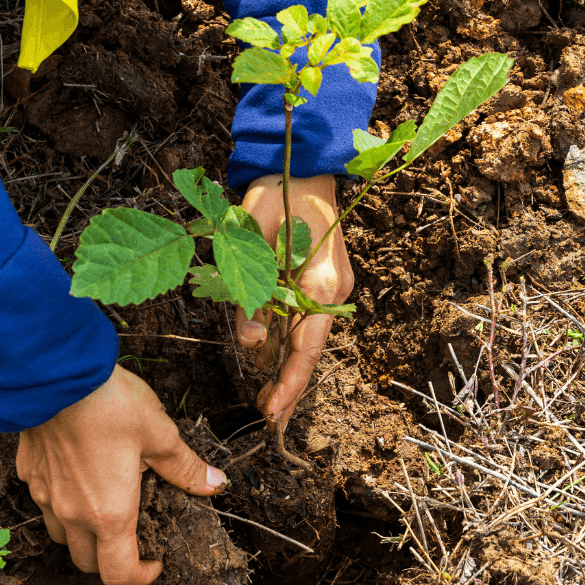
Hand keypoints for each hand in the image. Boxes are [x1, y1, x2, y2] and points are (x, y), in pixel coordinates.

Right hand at [15, 365, 227, 584]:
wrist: (53, 373)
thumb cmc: (108, 404)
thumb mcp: (159, 433)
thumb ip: (185, 466)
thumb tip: (215, 484)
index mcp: (109, 514)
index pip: (118, 574)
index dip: (140, 578)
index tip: (155, 562)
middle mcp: (72, 514)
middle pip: (87, 562)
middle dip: (112, 560)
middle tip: (134, 537)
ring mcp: (45, 495)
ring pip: (61, 536)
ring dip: (83, 535)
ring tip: (105, 507)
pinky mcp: (28, 472)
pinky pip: (45, 502)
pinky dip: (62, 503)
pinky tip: (78, 475)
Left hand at [235, 174, 353, 428]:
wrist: (304, 164)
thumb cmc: (276, 193)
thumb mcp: (251, 237)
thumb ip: (250, 291)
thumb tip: (253, 343)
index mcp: (321, 281)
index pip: (306, 346)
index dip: (289, 383)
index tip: (272, 412)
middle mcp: (334, 290)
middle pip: (311, 350)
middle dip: (291, 387)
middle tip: (270, 420)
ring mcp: (332, 286)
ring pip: (309, 338)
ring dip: (290, 369)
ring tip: (270, 401)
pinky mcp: (324, 281)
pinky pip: (307, 321)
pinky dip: (292, 345)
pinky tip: (276, 363)